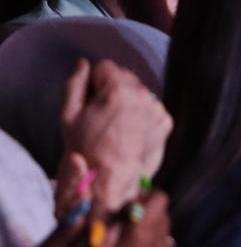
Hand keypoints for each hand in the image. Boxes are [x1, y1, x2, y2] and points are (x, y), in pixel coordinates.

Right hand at [59, 59, 171, 216]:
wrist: (111, 182)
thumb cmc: (87, 150)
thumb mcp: (69, 114)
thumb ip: (76, 83)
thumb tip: (83, 64)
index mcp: (118, 89)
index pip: (105, 66)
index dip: (94, 82)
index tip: (91, 99)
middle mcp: (142, 97)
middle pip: (125, 77)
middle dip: (112, 89)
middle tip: (102, 114)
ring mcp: (157, 111)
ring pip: (139, 93)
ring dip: (129, 102)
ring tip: (116, 125)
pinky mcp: (165, 125)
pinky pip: (152, 109)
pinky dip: (143, 115)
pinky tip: (131, 131)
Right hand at [86, 190, 180, 246]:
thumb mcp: (86, 243)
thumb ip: (101, 215)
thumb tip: (109, 197)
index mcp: (139, 233)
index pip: (158, 199)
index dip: (146, 198)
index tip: (135, 204)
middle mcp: (160, 245)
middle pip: (163, 218)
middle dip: (148, 219)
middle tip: (130, 230)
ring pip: (166, 239)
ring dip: (152, 241)